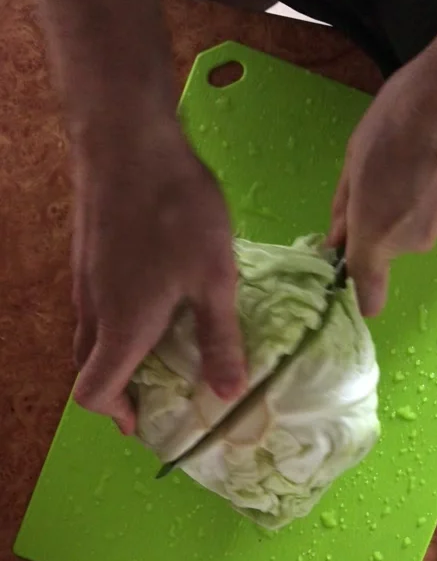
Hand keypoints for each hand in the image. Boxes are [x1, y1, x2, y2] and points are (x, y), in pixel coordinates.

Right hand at [72, 124, 246, 434]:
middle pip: (89, 368)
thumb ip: (219, 339)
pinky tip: (152, 297)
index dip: (116, 414)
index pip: (94, 393)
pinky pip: (95, 305)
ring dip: (118, 354)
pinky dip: (116, 322)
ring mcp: (84, 280)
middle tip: (158, 389)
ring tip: (161, 347)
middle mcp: (93, 311)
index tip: (144, 421)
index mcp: (121, 329)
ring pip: (91, 336)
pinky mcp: (87, 254)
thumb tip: (228, 395)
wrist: (127, 139)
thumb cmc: (175, 211)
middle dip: (119, 388)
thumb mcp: (213, 278)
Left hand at [328, 27, 436, 315]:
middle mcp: (413, 243)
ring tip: (405, 160)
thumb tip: (336, 239)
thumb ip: (343, 208)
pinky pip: (432, 211)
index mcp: (376, 235)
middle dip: (376, 223)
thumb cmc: (398, 118)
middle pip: (387, 248)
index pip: (368, 292)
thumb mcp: (354, 159)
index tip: (349, 277)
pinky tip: (427, 158)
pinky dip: (426, 193)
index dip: (359, 293)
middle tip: (373, 179)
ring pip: (411, 228)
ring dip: (403, 205)